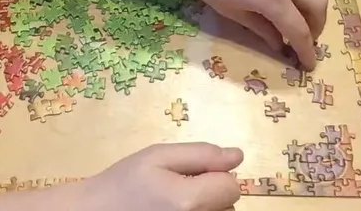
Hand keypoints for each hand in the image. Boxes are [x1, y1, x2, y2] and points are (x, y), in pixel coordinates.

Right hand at [71, 143, 242, 210]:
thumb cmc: (123, 183)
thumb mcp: (156, 156)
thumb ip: (200, 154)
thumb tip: (237, 156)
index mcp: (189, 201)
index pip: (232, 187)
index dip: (215, 175)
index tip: (192, 174)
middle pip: (227, 206)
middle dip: (210, 193)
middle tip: (177, 189)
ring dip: (205, 208)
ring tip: (173, 204)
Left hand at [172, 0, 329, 68]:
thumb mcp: (232, 12)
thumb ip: (261, 29)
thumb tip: (279, 44)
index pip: (299, 30)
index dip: (306, 50)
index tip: (309, 66)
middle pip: (318, 5)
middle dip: (317, 27)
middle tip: (305, 40)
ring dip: (312, 8)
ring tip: (297, 20)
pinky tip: (285, 0)